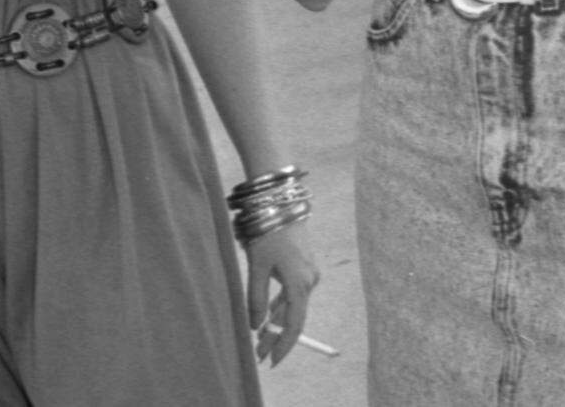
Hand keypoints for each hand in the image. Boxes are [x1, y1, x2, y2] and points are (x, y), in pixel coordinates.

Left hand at [245, 226, 318, 366]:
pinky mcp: (303, 266)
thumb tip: (256, 326)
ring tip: (260, 338)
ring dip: (277, 321)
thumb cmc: (268, 233)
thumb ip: (257, 298)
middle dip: (276, 336)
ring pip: (292, 305)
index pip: (293, 325)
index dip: (283, 345)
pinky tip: (269, 315)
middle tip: (259, 353)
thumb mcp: (257, 266)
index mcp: (300, 284)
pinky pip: (292, 293)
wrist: (280, 203)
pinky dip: (280, 305)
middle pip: (293, 317)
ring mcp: (308, 273)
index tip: (272, 361)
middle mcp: (309, 281)